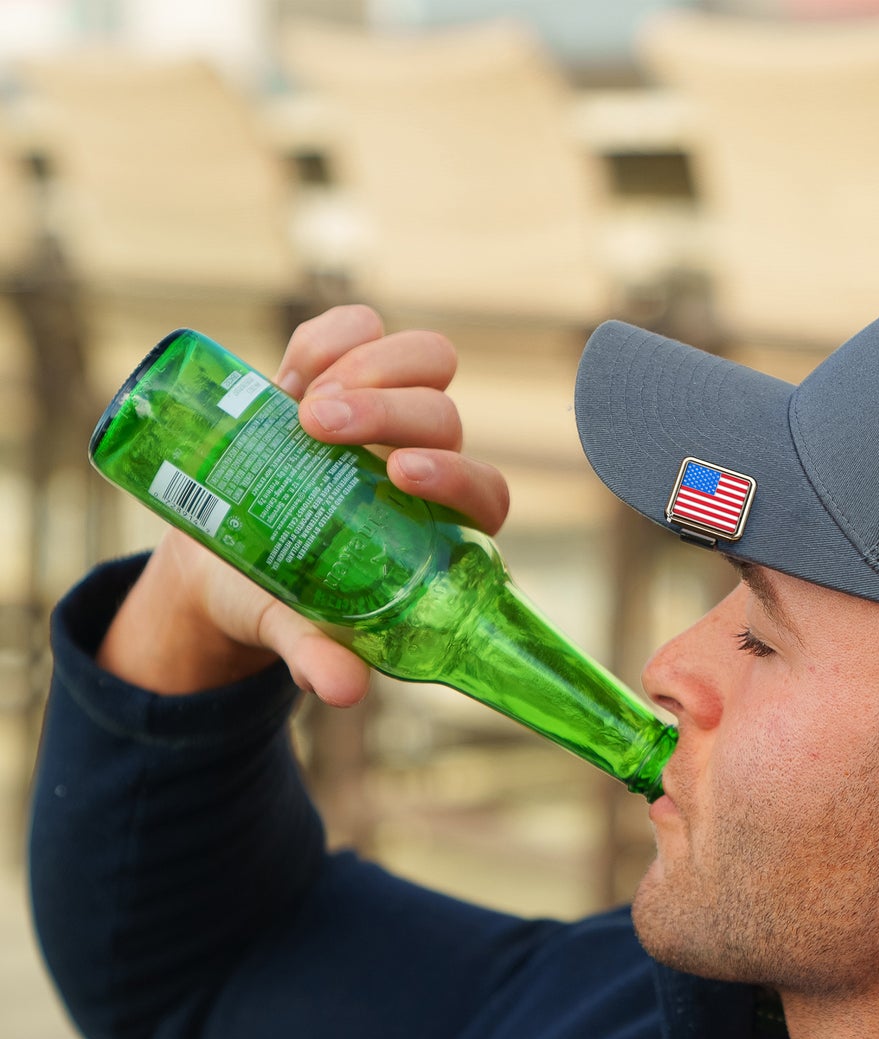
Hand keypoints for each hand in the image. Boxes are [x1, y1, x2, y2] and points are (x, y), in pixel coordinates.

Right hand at [97, 306, 508, 705]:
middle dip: (390, 411)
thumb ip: (318, 653)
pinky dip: (333, 336)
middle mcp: (424, 462)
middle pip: (445, 417)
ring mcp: (384, 411)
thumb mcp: (291, 626)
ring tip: (302, 404)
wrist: (217, 556)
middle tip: (318, 426)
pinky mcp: (335, 372)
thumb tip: (342, 690)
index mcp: (437, 526)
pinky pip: (358, 331)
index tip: (400, 475)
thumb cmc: (276, 596)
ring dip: (370, 366)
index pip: (484, 492)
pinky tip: (294, 367)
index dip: (456, 476)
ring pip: (423, 362)